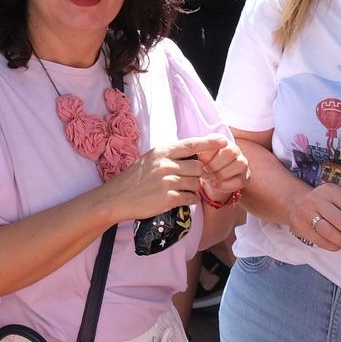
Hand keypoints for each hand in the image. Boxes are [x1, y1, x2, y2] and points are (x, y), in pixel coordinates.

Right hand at [97, 136, 223, 221]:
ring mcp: (168, 181)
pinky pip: (191, 198)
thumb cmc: (133, 179)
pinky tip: (182, 199)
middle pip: (198, 167)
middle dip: (198, 175)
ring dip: (194, 188)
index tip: (223, 142)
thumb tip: (192, 155)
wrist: (117, 198)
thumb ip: (168, 156)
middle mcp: (166, 164)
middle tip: (191, 179)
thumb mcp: (149, 159)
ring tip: (183, 190)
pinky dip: (191, 199)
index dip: (209, 143)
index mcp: (161, 152)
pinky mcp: (169, 198)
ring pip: (197, 183)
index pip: (191, 145)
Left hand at [193, 136, 248, 203]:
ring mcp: (242, 163)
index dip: (208, 154)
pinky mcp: (245, 177)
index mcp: (220, 140)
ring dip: (222, 174)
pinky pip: (240, 180)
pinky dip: (226, 184)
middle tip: (206, 171)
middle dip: (216, 164)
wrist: (208, 179)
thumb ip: (197, 152)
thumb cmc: (202, 164)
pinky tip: (215, 184)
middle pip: (231, 152)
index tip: (200, 161)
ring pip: (239, 165)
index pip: (218, 142)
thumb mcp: (197, 156)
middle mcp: (235, 149)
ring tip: (210, 178)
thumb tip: (197, 156)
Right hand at [288, 182, 340, 251]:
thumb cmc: (325, 203)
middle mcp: (316, 200)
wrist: (294, 201)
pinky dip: (334, 246)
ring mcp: (306, 214)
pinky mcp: (300, 228)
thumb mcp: (338, 199)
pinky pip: (322, 242)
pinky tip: (338, 244)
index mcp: (331, 191)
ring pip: (330, 233)